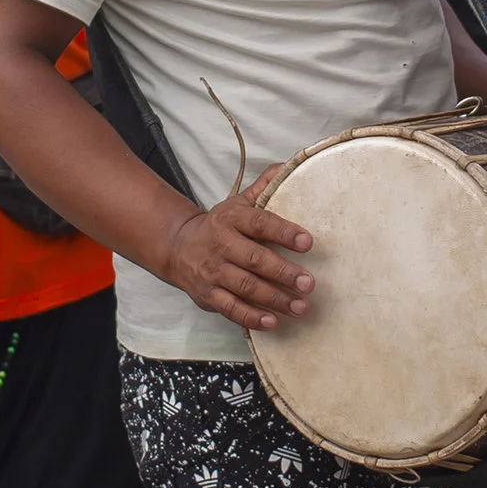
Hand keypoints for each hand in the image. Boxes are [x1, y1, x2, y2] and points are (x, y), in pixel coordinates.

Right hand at [159, 164, 314, 330]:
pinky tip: (273, 322)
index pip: (259, 223)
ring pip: (245, 286)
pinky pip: (230, 308)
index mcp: (230, 219)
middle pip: (254, 259)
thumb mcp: (237, 204)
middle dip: (283, 272)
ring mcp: (213, 272)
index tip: (308, 242)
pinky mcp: (208, 295)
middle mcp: (220, 245)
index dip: (283, 232)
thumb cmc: (220, 226)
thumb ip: (263, 187)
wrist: (177, 247)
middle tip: (309, 283)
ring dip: (274, 298)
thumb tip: (288, 165)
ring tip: (301, 306)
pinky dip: (251, 317)